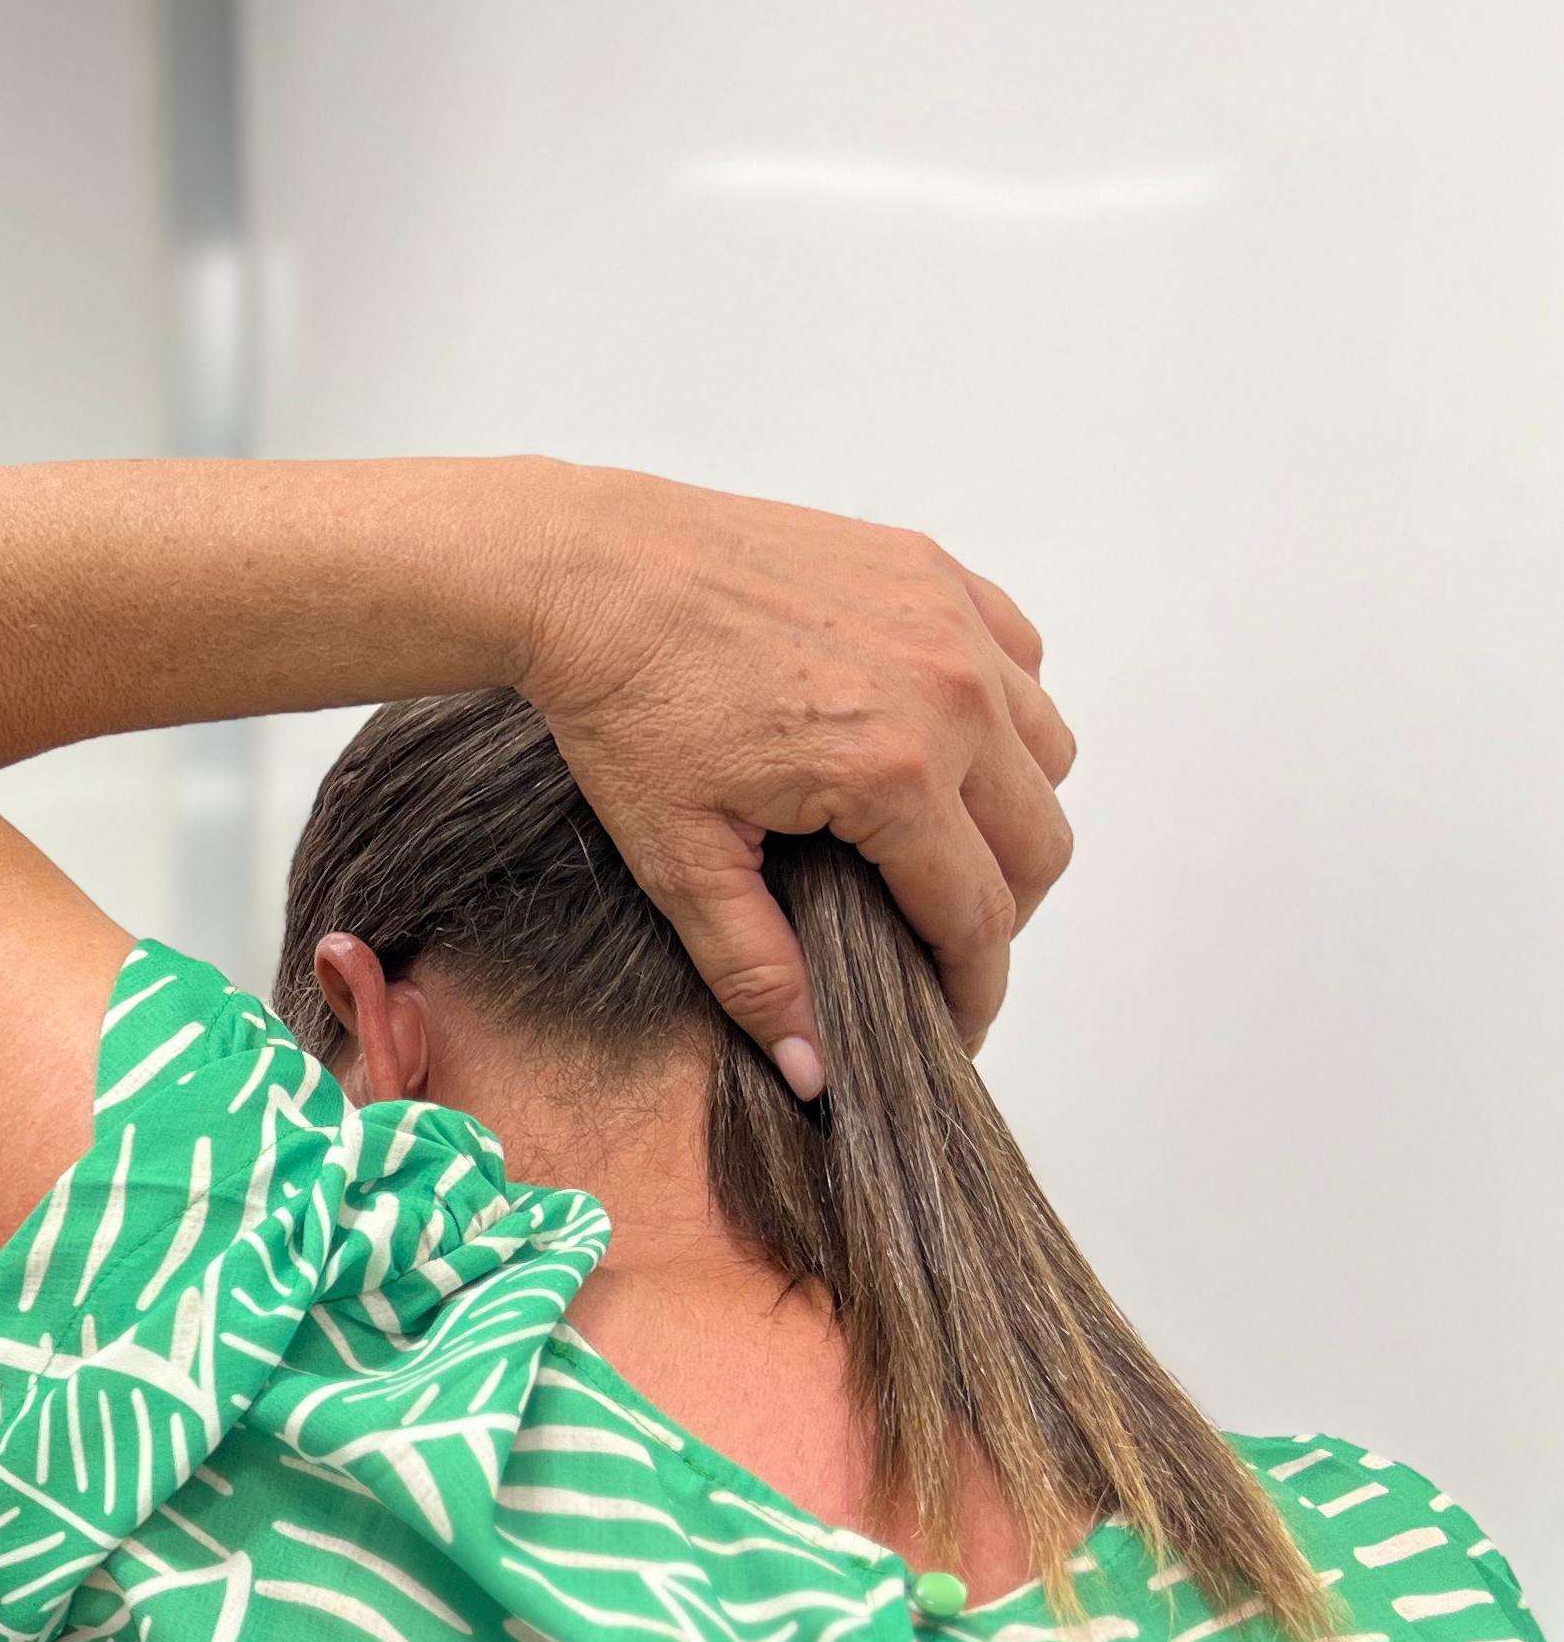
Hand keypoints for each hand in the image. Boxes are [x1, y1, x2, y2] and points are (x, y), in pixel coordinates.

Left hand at [509, 464, 1076, 1083]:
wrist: (592, 572)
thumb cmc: (625, 703)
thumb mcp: (681, 859)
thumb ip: (757, 970)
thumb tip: (812, 1069)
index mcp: (894, 772)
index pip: (978, 916)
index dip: (973, 989)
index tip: (952, 1025)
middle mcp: (950, 691)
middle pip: (1039, 843)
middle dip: (999, 912)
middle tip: (939, 944)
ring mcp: (952, 620)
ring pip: (1049, 750)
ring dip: (1010, 813)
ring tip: (936, 849)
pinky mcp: (934, 572)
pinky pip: (1023, 659)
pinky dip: (1002, 714)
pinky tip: (934, 746)